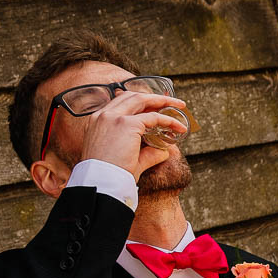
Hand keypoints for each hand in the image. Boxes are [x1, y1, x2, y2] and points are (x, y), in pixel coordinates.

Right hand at [76, 89, 193, 175]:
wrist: (101, 182)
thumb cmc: (111, 175)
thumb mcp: (128, 159)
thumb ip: (147, 153)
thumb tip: (165, 151)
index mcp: (98, 121)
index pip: (121, 103)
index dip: (141, 103)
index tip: (157, 108)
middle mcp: (103, 115)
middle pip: (132, 96)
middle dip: (154, 97)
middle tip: (172, 102)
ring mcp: (114, 117)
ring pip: (142, 100)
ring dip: (163, 100)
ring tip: (179, 106)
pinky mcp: (127, 124)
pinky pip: (154, 117)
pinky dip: (168, 120)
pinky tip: (179, 127)